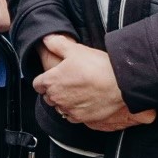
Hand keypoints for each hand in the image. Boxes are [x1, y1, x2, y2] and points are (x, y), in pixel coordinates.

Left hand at [32, 35, 152, 133]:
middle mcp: (56, 98)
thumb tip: (46, 39)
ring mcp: (68, 109)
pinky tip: (84, 101)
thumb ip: (57, 44)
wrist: (120, 84)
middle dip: (55, 90)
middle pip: (48, 96)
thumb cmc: (98, 67)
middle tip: (68, 81)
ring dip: (64, 101)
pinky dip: (75, 110)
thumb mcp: (75, 49)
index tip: (52, 76)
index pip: (37, 84)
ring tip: (78, 91)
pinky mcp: (80, 118)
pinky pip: (71, 116)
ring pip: (59, 107)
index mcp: (52, 81)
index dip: (44, 79)